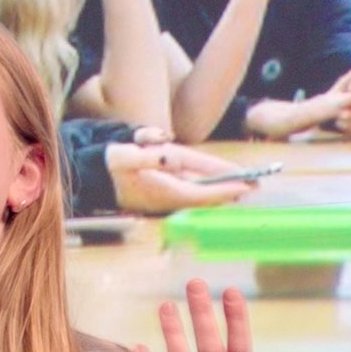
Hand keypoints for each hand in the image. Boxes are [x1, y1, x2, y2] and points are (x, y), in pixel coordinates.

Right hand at [106, 142, 258, 213]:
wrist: (94, 174)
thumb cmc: (109, 165)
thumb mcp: (122, 156)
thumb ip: (145, 157)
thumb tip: (168, 157)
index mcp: (162, 190)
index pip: (200, 192)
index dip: (224, 190)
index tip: (245, 187)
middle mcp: (168, 195)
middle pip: (205, 194)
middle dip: (229, 190)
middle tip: (256, 185)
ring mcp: (168, 193)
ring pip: (201, 190)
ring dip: (222, 188)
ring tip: (246, 183)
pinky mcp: (166, 189)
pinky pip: (193, 187)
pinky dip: (209, 184)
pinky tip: (223, 180)